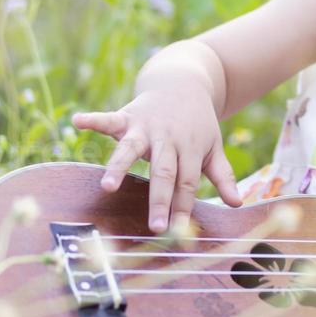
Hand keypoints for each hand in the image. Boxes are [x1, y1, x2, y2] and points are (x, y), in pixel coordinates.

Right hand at [72, 87, 242, 232]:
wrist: (184, 82)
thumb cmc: (197, 123)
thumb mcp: (213, 146)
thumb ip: (222, 175)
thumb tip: (238, 204)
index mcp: (191, 148)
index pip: (187, 182)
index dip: (183, 207)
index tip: (180, 233)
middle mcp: (168, 139)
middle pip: (164, 172)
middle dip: (160, 200)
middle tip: (156, 227)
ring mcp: (146, 127)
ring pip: (132, 149)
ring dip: (119, 166)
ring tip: (107, 186)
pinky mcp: (128, 115)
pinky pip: (109, 118)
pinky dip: (93, 119)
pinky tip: (77, 121)